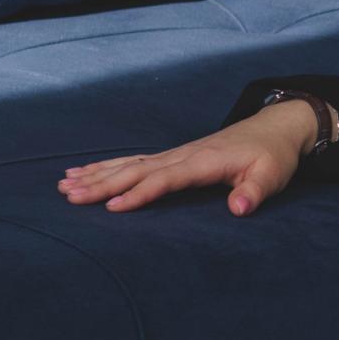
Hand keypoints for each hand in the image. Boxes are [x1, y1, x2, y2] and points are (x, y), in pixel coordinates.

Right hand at [54, 104, 314, 216]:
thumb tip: (239, 209)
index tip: (113, 207)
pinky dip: (108, 166)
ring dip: (97, 175)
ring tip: (65, 185)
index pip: (165, 179)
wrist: (273, 130)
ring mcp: (175, 154)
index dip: (140, 193)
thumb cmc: (272, 156)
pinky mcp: (173, 156)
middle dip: (103, 184)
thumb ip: (254, 193)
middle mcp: (182, 155)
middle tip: (71, 197)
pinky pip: (134, 162)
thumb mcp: (271, 176)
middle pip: (137, 171)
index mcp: (203, 162)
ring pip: (129, 165)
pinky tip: (84, 172)